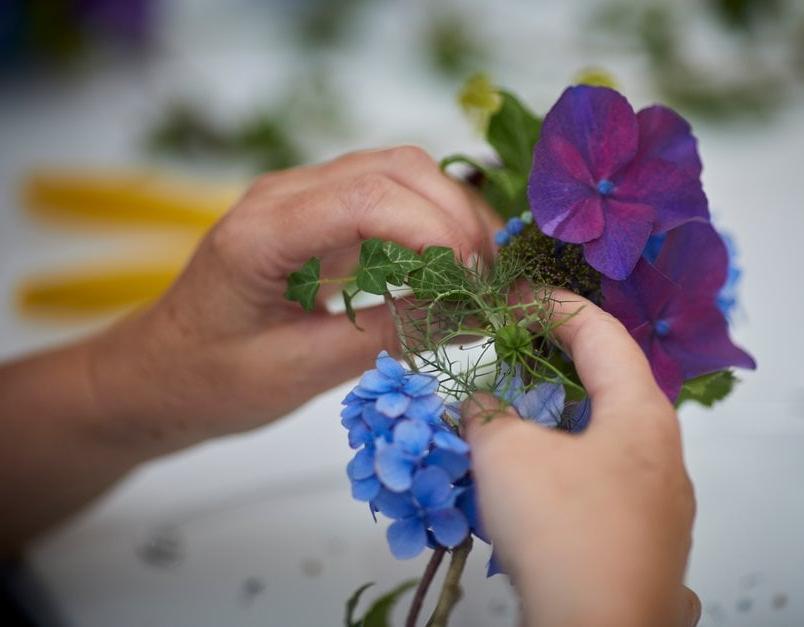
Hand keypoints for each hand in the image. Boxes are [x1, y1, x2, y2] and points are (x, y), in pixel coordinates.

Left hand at [90, 146, 495, 453]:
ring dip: (451, 213)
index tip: (474, 284)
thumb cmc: (210, 380)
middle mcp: (284, 195)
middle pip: (396, 168)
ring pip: (400, 172)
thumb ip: (390, 336)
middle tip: (489, 281)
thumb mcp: (302, 370)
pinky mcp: (318, 214)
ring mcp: (301, 197)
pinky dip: (431, 222)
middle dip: (457, 216)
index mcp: (262, 232)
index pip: (368, 198)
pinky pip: (389, 196)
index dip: (436, 232)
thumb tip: (475, 315)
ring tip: (480, 273)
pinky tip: (450, 265)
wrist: (157, 373)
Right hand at [463, 293, 699, 626]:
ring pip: (605, 435)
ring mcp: (660, 500)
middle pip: (610, 381)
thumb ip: (487, 414)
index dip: (554, 304)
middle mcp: (663, 451)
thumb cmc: (565, 532)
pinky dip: (566, 461)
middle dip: (556, 360)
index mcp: (642, 413)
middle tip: (513, 348)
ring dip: (558, 417)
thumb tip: (482, 406)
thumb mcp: (507, 455)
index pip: (602, 332)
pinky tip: (533, 481)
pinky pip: (604, 479)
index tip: (515, 295)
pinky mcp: (644, 539)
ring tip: (514, 416)